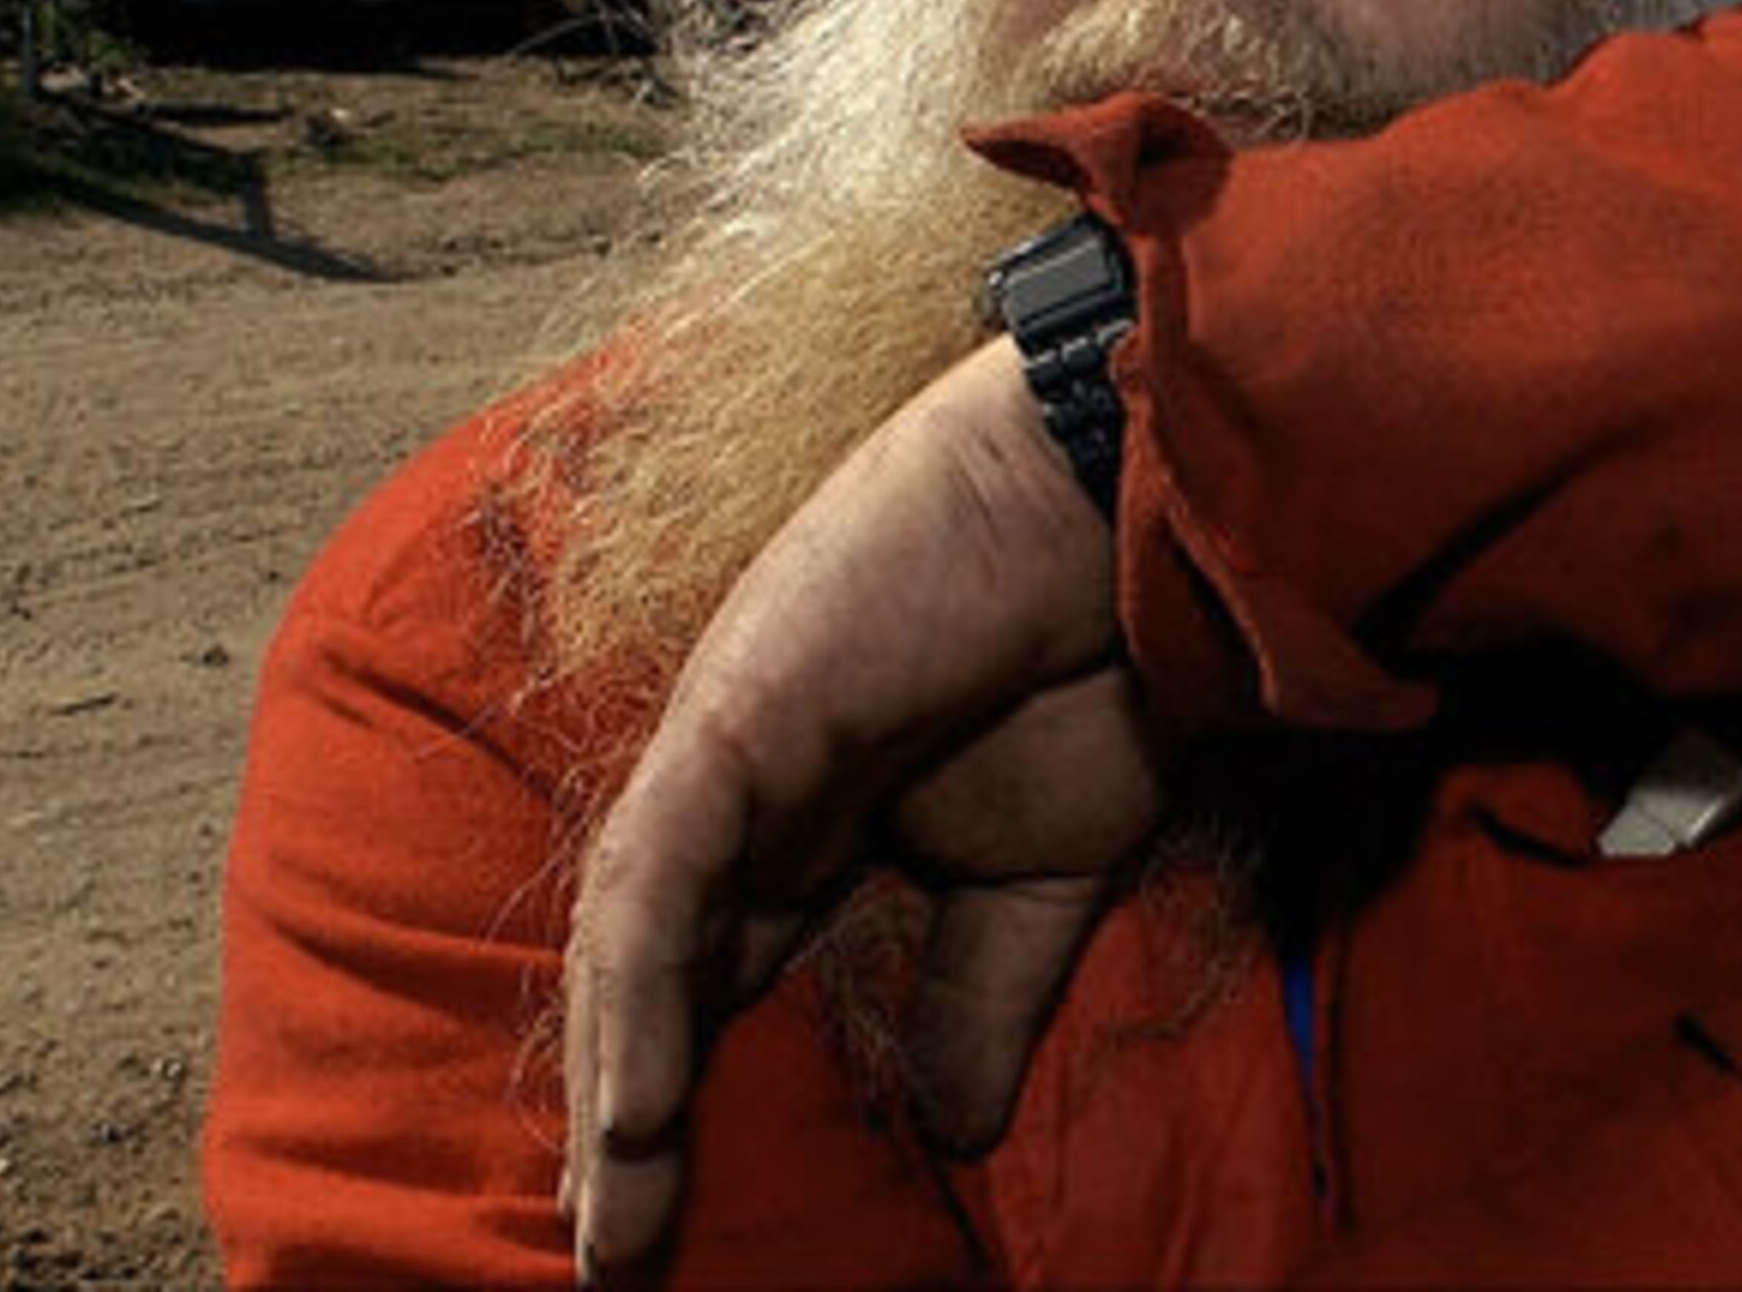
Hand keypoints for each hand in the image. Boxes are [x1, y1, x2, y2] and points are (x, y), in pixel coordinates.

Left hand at [557, 337, 1163, 1280]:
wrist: (1128, 523)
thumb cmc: (1094, 667)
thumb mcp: (1041, 883)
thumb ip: (982, 999)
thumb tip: (961, 1134)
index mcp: (805, 828)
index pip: (708, 986)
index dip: (682, 1100)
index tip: (671, 1231)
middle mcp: (741, 795)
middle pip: (643, 978)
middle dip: (621, 1122)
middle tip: (615, 1261)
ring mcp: (726, 750)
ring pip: (627, 940)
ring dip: (612, 1081)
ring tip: (613, 1215)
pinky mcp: (734, 718)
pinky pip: (656, 877)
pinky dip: (636, 992)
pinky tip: (632, 1105)